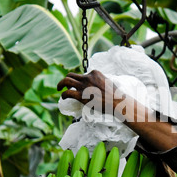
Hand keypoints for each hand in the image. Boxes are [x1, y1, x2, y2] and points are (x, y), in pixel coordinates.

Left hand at [57, 70, 176, 150]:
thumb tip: (113, 89)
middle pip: (73, 74)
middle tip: (64, 85)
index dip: (81, 79)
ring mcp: (84, 85)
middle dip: (68, 79)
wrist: (117, 103)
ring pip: (66, 80)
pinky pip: (68, 93)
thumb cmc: (118, 98)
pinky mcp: (81, 95)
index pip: (85, 73)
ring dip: (61, 84)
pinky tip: (63, 98)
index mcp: (96, 73)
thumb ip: (107, 85)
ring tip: (59, 89)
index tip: (79, 84)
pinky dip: (64, 95)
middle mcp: (88, 77)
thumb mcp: (112, 86)